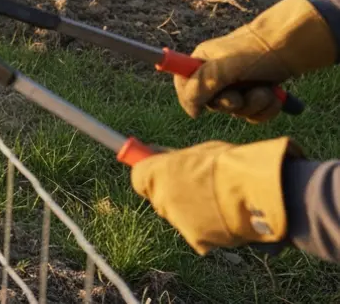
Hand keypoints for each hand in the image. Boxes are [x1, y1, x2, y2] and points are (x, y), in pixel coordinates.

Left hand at [132, 137, 296, 253]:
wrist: (256, 192)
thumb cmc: (230, 165)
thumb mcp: (200, 152)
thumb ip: (176, 158)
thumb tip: (158, 153)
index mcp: (155, 174)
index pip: (138, 177)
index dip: (150, 174)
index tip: (160, 170)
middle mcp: (160, 199)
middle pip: (159, 198)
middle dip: (174, 193)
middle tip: (199, 186)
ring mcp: (178, 222)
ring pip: (180, 216)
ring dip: (194, 211)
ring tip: (222, 202)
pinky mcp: (197, 241)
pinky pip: (200, 233)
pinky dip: (210, 228)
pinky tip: (229, 217)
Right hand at [175, 0, 332, 122]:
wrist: (294, 47)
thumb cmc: (255, 52)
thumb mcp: (222, 67)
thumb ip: (200, 87)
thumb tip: (191, 111)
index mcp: (202, 63)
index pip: (183, 86)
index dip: (191, 99)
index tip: (200, 109)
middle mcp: (218, 75)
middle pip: (213, 105)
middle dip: (231, 104)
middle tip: (240, 96)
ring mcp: (238, 86)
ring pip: (237, 112)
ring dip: (253, 105)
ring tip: (265, 90)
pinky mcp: (257, 94)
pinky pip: (254, 114)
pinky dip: (266, 109)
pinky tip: (275, 97)